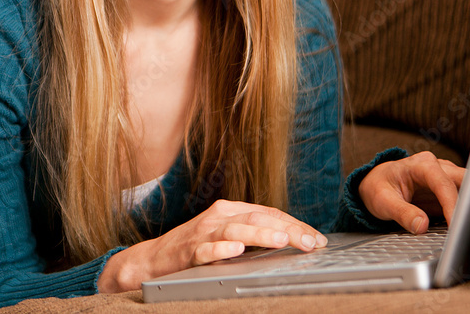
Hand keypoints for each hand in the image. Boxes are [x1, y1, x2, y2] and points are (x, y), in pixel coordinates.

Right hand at [97, 199, 327, 292]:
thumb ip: (253, 234)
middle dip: (287, 229)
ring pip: (236, 229)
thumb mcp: (227, 235)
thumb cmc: (194, 248)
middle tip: (310, 242)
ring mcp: (203, 233)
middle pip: (258, 217)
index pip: (269, 212)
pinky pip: (206, 249)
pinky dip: (221, 249)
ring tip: (280, 240)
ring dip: (260, 234)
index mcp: (230, 210)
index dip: (295, 224)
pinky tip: (235, 250)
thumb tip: (291, 240)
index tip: (317, 239)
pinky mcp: (188, 252)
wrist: (152, 260)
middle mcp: (219, 217)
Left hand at [357, 151, 464, 233]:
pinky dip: (468, 211)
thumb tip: (422, 226)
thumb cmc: (377, 187)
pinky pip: (465, 199)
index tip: (455, 225)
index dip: (452, 205)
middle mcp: (438, 167)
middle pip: (465, 181)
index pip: (443, 184)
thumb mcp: (383, 202)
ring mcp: (446, 178)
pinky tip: (467, 226)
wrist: (375, 184)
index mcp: (421, 164)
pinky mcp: (449, 191)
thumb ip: (402, 213)